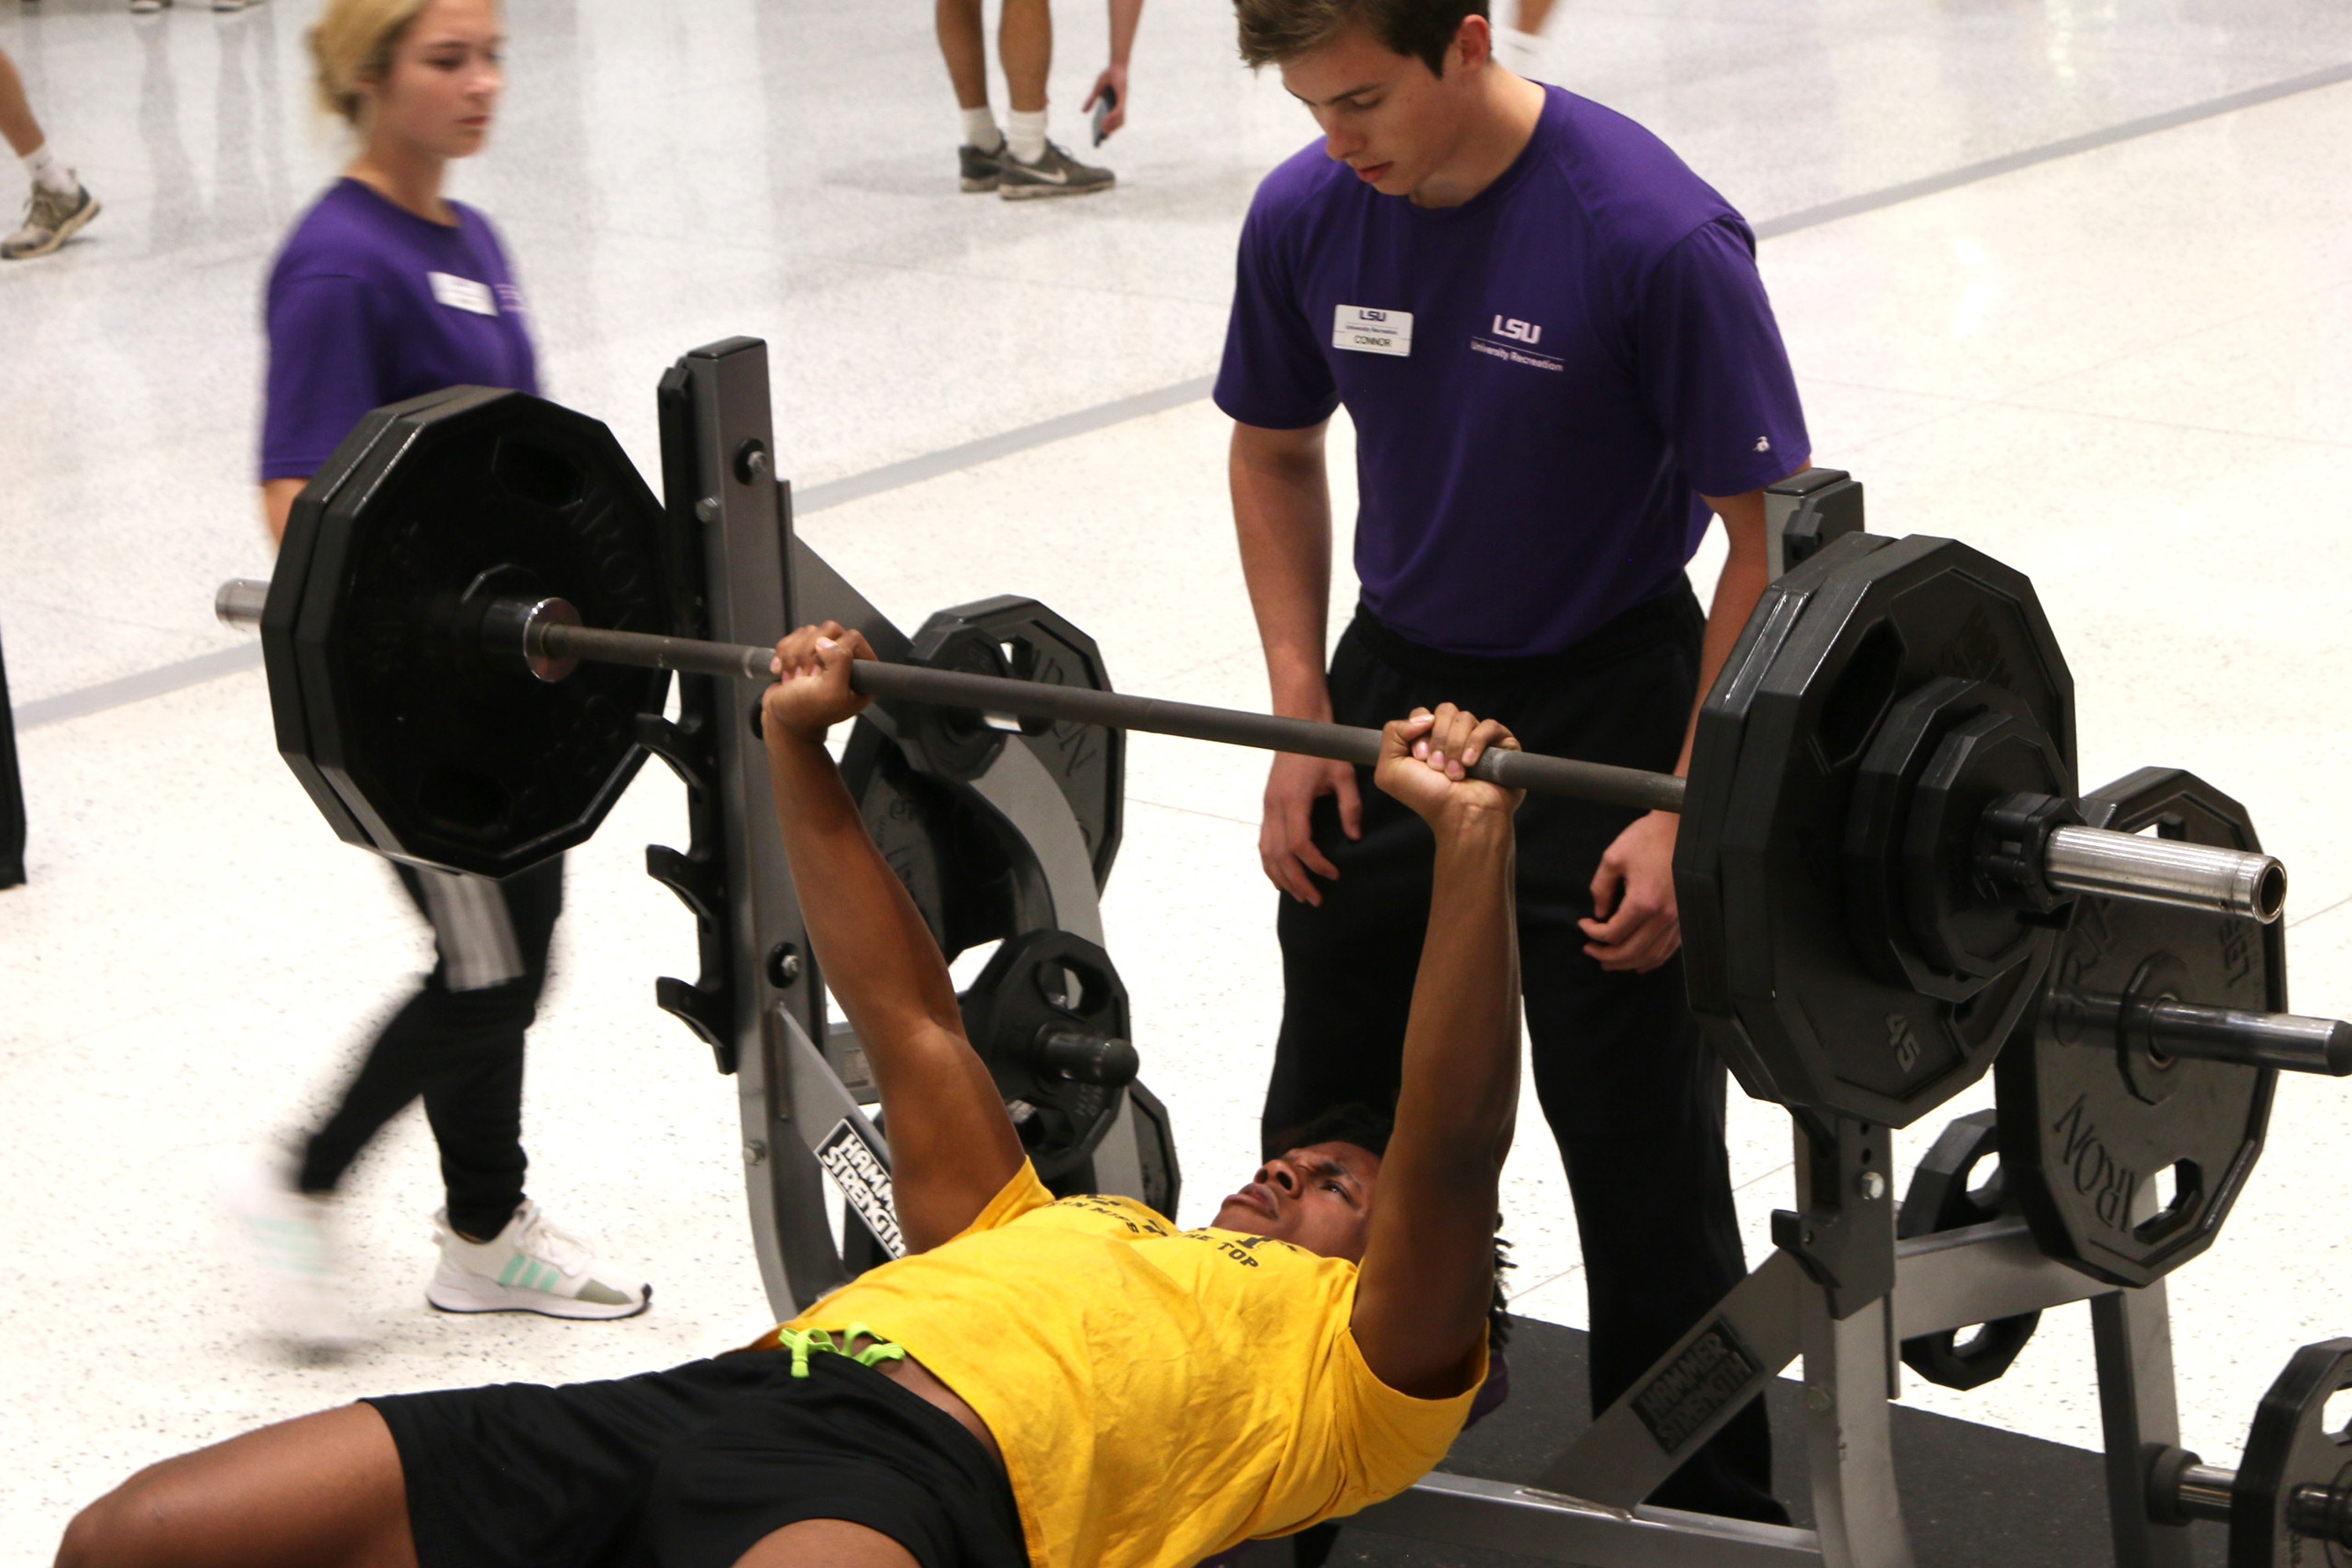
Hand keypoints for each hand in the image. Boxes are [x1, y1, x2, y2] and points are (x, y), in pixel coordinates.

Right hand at [762, 622, 875, 745]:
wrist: (780, 720)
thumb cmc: (806, 713)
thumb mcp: (831, 692)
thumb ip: (840, 662)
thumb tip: (827, 642)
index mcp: (863, 673)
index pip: (853, 638)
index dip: (833, 652)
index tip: (821, 674)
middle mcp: (847, 661)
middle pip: (830, 630)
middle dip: (809, 654)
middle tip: (805, 678)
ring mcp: (826, 655)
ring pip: (811, 632)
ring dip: (795, 655)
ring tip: (793, 678)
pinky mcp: (807, 652)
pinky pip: (797, 636)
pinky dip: (784, 652)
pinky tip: (782, 671)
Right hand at [1083, 63, 1127, 137]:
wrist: (1116, 65)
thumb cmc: (1108, 76)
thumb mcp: (1097, 90)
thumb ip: (1091, 101)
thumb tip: (1083, 112)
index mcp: (1115, 105)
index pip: (1114, 121)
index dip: (1110, 130)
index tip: (1103, 138)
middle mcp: (1120, 105)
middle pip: (1118, 123)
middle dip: (1111, 130)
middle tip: (1102, 135)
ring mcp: (1122, 101)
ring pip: (1120, 119)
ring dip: (1112, 125)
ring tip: (1102, 129)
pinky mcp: (1123, 97)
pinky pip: (1119, 110)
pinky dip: (1113, 116)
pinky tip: (1105, 119)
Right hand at [1260, 751, 1360, 905]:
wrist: (1299, 725)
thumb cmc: (1323, 749)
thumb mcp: (1344, 774)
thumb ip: (1350, 807)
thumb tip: (1354, 837)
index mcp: (1294, 799)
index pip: (1299, 843)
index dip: (1315, 864)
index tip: (1333, 875)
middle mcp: (1275, 807)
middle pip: (1280, 855)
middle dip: (1297, 881)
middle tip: (1315, 900)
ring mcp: (1268, 807)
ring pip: (1267, 852)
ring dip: (1281, 877)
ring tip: (1299, 896)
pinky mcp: (1268, 807)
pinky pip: (1264, 842)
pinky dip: (1270, 864)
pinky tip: (1281, 877)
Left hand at [1373, 705, 1522, 828]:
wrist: (1460, 816)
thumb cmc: (1428, 798)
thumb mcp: (1390, 769)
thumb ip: (1392, 733)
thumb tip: (1425, 717)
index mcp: (1428, 740)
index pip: (1423, 714)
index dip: (1419, 731)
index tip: (1420, 758)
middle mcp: (1453, 737)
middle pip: (1445, 710)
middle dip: (1438, 739)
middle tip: (1437, 767)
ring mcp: (1478, 739)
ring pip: (1465, 717)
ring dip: (1455, 747)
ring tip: (1455, 773)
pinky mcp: (1501, 743)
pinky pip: (1489, 725)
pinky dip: (1476, 743)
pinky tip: (1471, 763)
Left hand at [1579, 810, 1679, 971]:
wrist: (1681, 827)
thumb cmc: (1648, 838)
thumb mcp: (1614, 857)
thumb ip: (1601, 888)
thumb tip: (1599, 913)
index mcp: (1643, 902)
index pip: (1613, 933)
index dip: (1593, 933)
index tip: (1583, 924)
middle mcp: (1663, 916)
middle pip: (1631, 951)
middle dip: (1607, 956)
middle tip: (1590, 951)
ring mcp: (1677, 919)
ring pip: (1651, 955)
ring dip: (1627, 963)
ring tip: (1609, 962)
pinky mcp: (1685, 918)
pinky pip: (1669, 949)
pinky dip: (1653, 960)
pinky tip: (1640, 963)